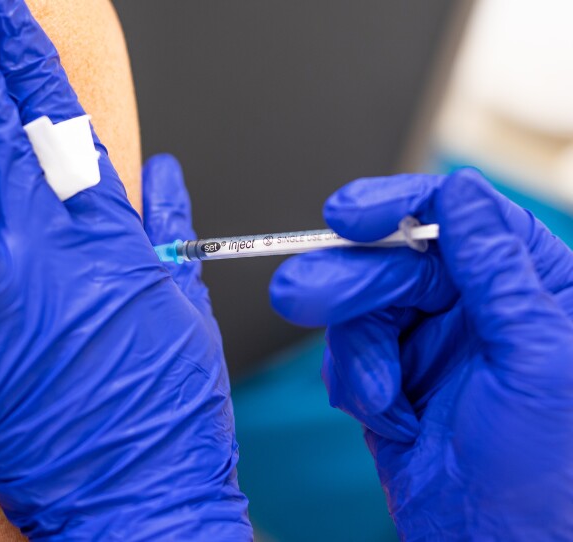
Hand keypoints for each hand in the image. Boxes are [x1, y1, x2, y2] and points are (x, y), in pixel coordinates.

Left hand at [0, 0, 249, 538]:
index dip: (25, 55)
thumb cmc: (170, 404)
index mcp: (106, 238)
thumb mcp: (186, 302)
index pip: (60, 122)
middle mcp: (54, 266)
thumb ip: (167, 227)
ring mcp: (11, 322)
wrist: (156, 492)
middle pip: (0, 143)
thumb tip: (164, 171)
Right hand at [270, 168, 572, 539]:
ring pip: (361, 307)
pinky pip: (348, 353)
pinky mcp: (394, 375)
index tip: (347, 215)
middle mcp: (479, 307)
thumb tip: (462, 194)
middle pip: (396, 260)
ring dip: (358, 353)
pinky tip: (387, 416)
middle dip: (348, 283)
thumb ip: (497, 269)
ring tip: (378, 398)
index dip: (399, 205)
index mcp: (533, 288)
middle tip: (299, 295)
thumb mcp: (537, 360)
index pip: (461, 214)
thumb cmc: (547, 478)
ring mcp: (432, 341)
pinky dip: (354, 382)